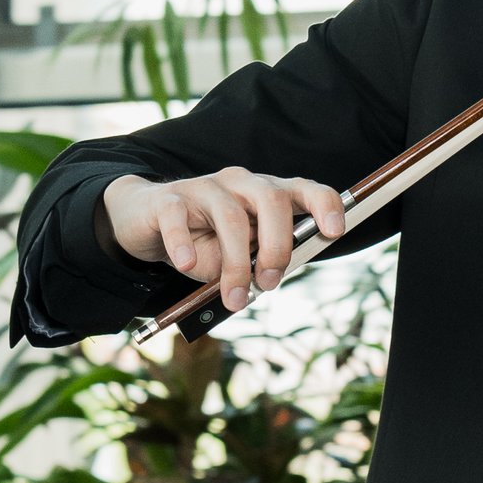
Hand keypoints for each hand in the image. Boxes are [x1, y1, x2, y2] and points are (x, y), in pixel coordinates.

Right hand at [100, 165, 346, 313]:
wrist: (147, 224)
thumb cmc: (203, 242)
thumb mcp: (238, 255)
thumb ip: (258, 262)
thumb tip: (271, 279)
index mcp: (265, 195)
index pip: (303, 190)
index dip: (324, 205)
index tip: (335, 231)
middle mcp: (239, 184)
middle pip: (271, 199)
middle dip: (278, 245)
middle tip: (270, 282)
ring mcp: (203, 187)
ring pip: (231, 216)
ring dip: (236, 264)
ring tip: (234, 298)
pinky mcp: (168, 200)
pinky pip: (178, 216)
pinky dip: (184, 243)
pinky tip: (187, 266)